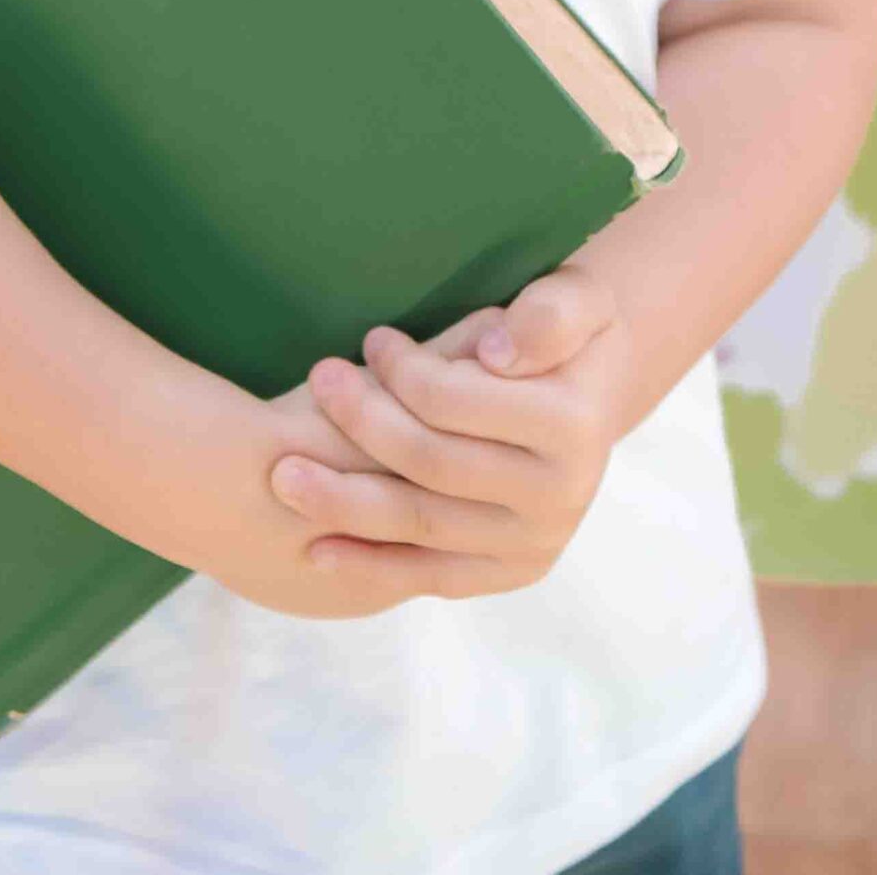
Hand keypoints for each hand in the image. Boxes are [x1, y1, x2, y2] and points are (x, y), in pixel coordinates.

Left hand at [265, 261, 631, 603]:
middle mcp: (559, 496)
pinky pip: (431, 577)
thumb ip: (545, 316)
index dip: (403, 370)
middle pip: (432, 464)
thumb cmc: (567, 330)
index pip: (458, 401)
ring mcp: (534, 543)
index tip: (371, 338)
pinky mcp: (509, 572)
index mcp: (574, 427)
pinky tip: (317, 551)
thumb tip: (497, 357)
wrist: (592, 394)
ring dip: (345, 503)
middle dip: (363, 423)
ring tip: (283, 475)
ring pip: (421, 525)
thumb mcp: (576, 298)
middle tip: (316, 381)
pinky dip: (371, 565)